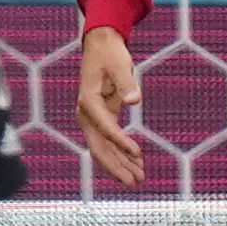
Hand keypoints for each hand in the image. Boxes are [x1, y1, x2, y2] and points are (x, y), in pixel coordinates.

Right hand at [75, 24, 144, 184]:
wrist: (101, 44)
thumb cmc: (109, 53)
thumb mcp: (120, 64)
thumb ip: (126, 82)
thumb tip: (135, 101)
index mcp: (88, 101)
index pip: (105, 127)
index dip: (121, 142)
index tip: (138, 153)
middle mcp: (86, 113)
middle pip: (99, 147)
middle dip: (116, 166)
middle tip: (134, 181)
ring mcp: (93, 117)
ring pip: (104, 148)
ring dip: (120, 165)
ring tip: (140, 179)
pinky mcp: (102, 117)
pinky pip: (110, 141)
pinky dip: (122, 153)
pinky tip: (137, 164)